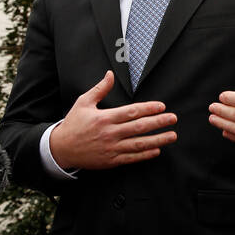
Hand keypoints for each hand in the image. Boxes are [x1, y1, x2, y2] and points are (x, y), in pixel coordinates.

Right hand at [50, 71, 177, 170]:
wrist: (61, 149)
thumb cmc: (74, 123)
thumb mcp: (83, 103)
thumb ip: (99, 89)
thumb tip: (110, 74)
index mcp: (104, 118)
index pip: (131, 112)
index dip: (149, 108)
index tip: (162, 106)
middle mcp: (109, 133)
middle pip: (139, 127)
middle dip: (158, 122)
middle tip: (173, 118)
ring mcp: (111, 148)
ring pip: (139, 144)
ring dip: (158, 140)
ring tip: (172, 135)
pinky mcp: (111, 160)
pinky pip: (132, 157)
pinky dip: (145, 154)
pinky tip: (157, 150)